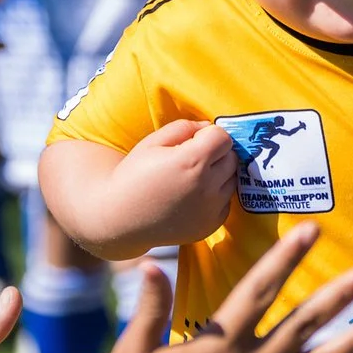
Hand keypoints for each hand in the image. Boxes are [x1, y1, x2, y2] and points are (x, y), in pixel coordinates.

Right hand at [106, 121, 239, 247]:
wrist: (120, 219)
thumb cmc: (133, 176)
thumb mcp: (152, 142)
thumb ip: (184, 127)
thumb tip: (207, 127)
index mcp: (192, 161)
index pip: (222, 137)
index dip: (208, 135)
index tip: (193, 141)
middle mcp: (207, 187)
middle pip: (231, 158)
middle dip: (216, 154)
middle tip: (192, 159)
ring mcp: (211, 209)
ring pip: (231, 180)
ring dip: (218, 175)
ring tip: (191, 179)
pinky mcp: (211, 225)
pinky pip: (225, 202)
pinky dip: (214, 197)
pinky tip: (191, 197)